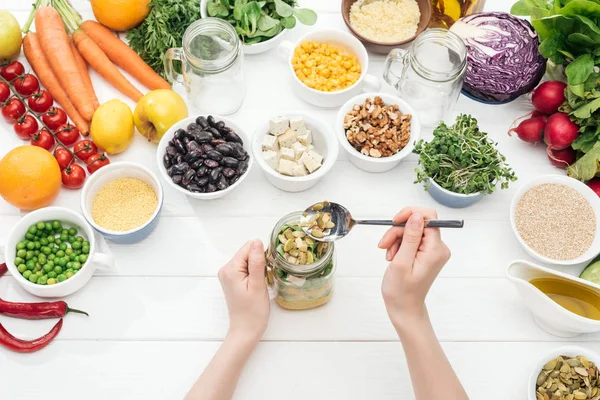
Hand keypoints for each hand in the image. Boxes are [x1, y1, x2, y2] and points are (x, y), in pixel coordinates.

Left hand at [218, 240, 269, 342]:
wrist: (245, 330)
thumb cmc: (253, 312)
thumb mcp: (258, 285)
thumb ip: (257, 262)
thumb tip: (257, 242)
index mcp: (230, 269)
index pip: (249, 247)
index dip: (262, 255)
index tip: (267, 270)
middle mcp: (226, 269)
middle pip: (248, 252)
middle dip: (259, 261)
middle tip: (264, 279)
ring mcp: (228, 274)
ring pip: (248, 259)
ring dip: (258, 267)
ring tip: (260, 283)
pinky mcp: (232, 279)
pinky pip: (246, 267)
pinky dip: (254, 272)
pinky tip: (257, 284)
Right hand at [378, 207, 450, 325]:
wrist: (404, 307)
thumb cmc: (401, 291)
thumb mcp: (401, 262)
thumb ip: (410, 237)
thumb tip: (416, 215)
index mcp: (435, 250)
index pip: (428, 218)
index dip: (409, 215)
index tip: (394, 222)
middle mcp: (438, 248)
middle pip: (417, 223)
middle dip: (398, 231)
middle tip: (384, 245)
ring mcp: (433, 251)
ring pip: (412, 230)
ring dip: (396, 239)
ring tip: (390, 256)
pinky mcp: (426, 253)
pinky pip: (411, 239)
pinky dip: (399, 245)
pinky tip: (394, 257)